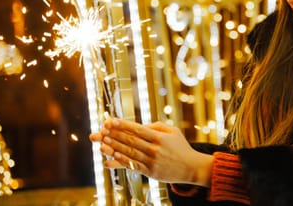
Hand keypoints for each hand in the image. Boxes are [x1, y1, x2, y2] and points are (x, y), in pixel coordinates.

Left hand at [89, 118, 212, 186]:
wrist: (191, 167)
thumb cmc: (180, 147)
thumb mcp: (172, 131)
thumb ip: (156, 126)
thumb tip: (140, 125)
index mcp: (159, 137)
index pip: (137, 129)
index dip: (123, 125)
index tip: (111, 120)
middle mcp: (154, 149)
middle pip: (130, 141)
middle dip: (114, 134)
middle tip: (101, 130)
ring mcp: (151, 161)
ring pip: (129, 153)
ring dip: (114, 147)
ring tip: (102, 142)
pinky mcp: (150, 172)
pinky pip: (131, 166)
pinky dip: (119, 162)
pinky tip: (108, 160)